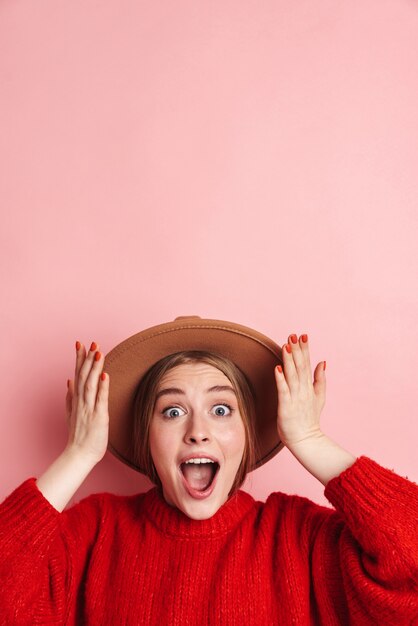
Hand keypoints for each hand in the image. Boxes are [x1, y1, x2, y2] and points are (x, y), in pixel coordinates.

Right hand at [65, 341, 109, 464]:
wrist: (78, 455)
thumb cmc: (79, 436)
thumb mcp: (71, 413)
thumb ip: (70, 397)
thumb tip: (68, 381)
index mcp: (76, 400)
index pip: (77, 375)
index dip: (79, 359)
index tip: (80, 344)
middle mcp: (81, 402)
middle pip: (83, 376)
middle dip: (87, 358)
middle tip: (92, 342)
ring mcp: (89, 409)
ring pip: (90, 384)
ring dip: (94, 368)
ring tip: (98, 352)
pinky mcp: (98, 417)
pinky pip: (100, 400)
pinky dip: (102, 387)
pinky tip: (105, 375)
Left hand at [274, 333, 325, 447]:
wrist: (306, 440)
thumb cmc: (309, 419)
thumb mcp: (319, 396)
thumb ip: (320, 378)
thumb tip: (323, 361)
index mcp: (309, 386)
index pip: (307, 363)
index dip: (304, 349)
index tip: (303, 335)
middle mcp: (303, 389)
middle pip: (300, 366)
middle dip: (297, 350)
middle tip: (294, 335)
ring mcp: (295, 398)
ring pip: (292, 375)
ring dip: (289, 360)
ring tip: (286, 346)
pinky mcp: (286, 406)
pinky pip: (283, 391)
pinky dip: (281, 380)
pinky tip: (277, 369)